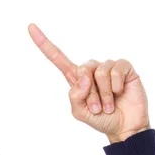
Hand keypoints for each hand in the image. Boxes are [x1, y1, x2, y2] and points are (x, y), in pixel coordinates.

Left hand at [28, 23, 150, 142]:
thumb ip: (75, 96)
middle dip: (90, 94)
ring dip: (104, 94)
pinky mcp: (124, 67)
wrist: (125, 127)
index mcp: (76, 78)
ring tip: (109, 105)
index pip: (57, 58)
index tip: (30, 27)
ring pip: (99, 72)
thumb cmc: (101, 119)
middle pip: (81, 70)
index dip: (44, 43)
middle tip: (98, 108)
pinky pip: (115, 70)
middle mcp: (91, 69)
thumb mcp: (80, 112)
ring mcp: (108, 67)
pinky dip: (116, 86)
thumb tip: (84, 77)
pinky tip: (120, 93)